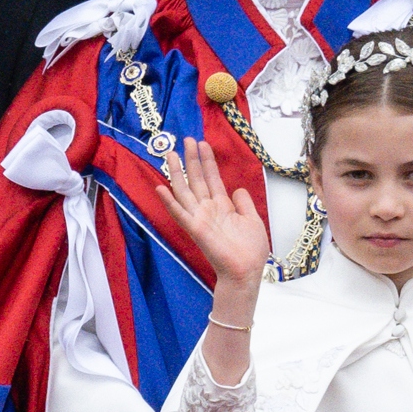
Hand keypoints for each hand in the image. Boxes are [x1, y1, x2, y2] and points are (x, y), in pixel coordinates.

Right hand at [157, 139, 269, 287]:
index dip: (207, 161)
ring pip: (184, 191)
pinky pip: (179, 213)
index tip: (202, 143)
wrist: (246, 271)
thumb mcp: (252, 220)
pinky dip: (169, 201)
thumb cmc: (250, 251)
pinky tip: (160, 188)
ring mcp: (200, 218)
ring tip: (170, 154)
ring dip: (177, 173)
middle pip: (197, 179)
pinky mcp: (195, 229)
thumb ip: (244, 203)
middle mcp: (208, 209)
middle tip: (186, 139)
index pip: (212, 178)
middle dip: (191, 159)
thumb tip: (237, 189)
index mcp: (222, 207)